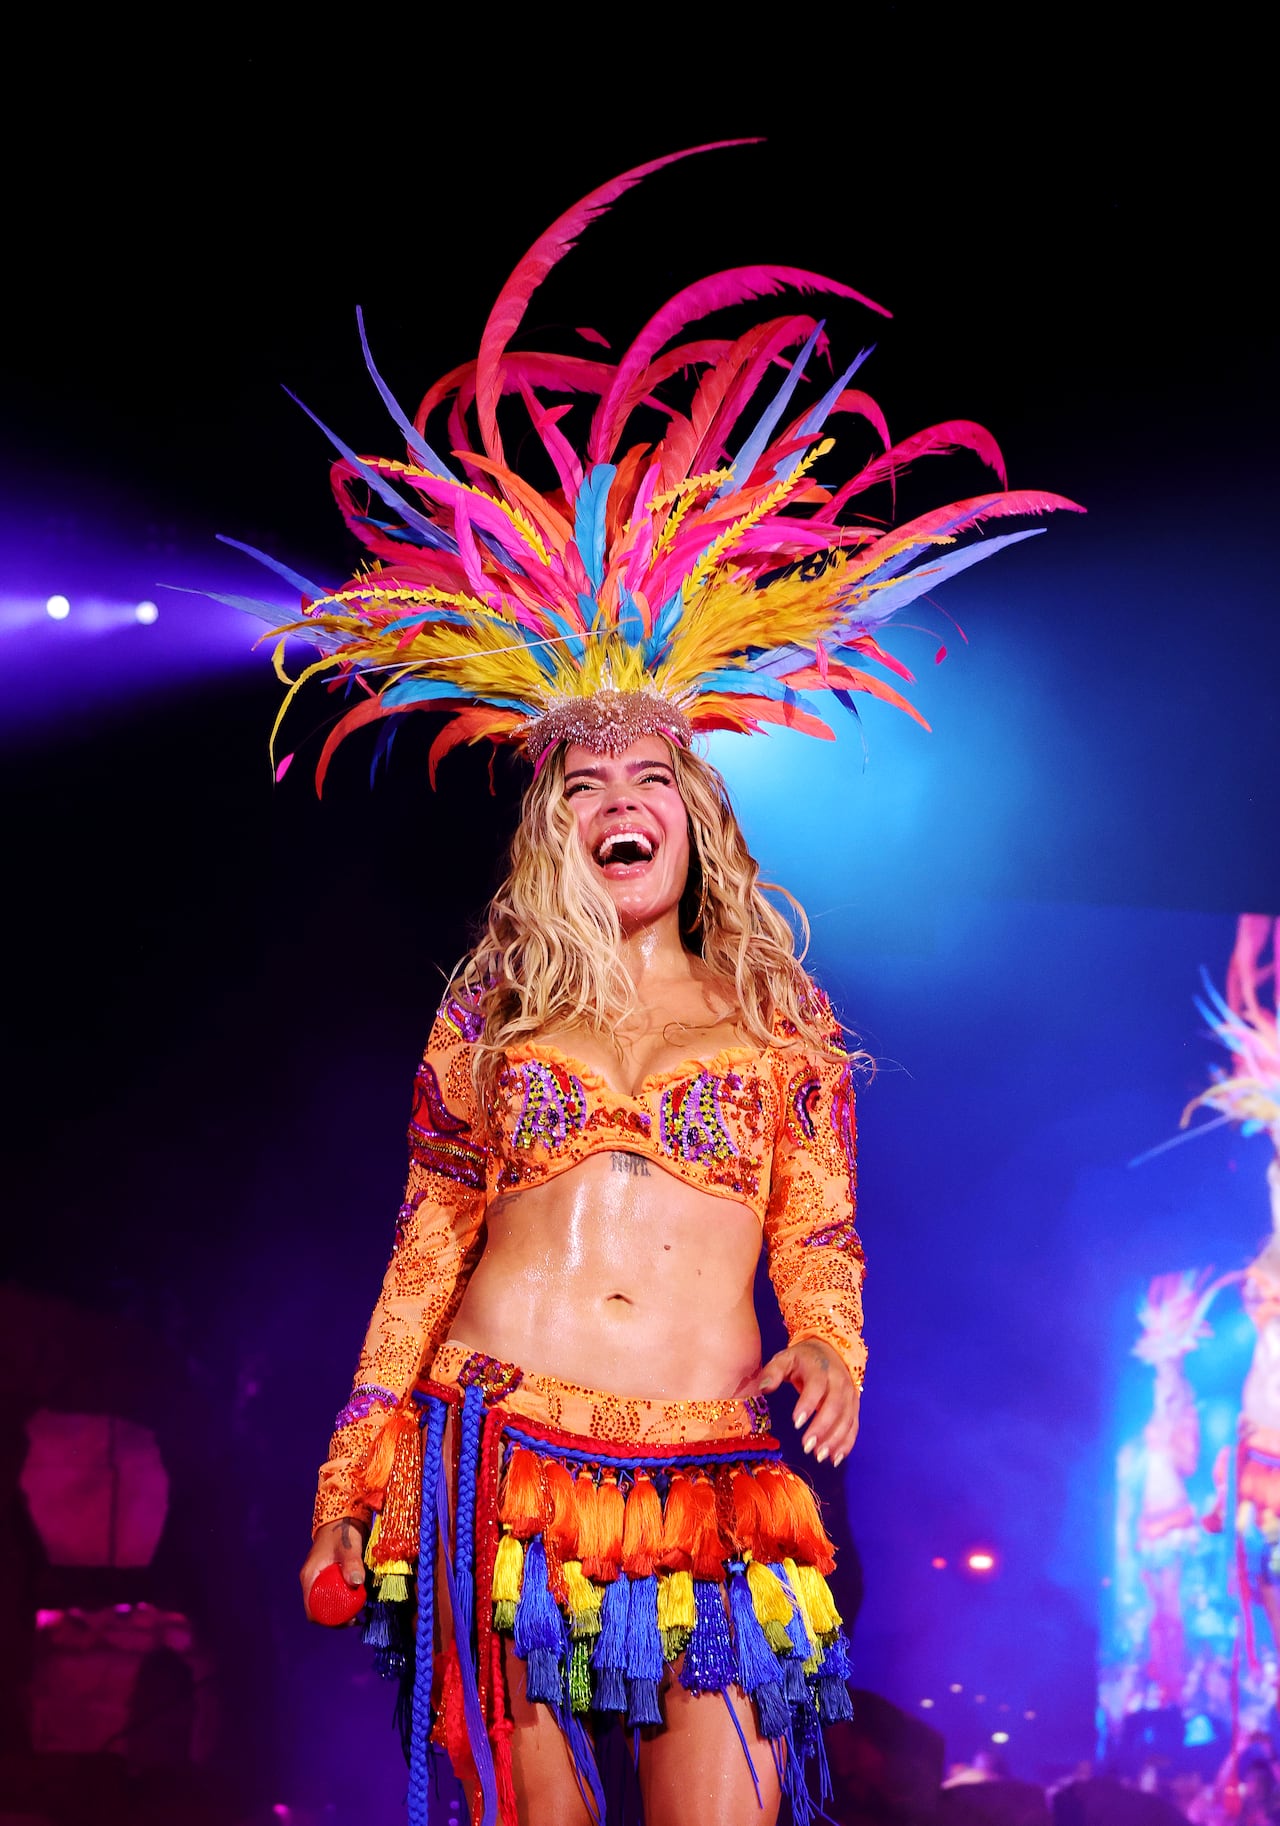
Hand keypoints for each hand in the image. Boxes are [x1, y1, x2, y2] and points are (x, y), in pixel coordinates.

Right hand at [300, 1517, 368, 1621]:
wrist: (344, 1515)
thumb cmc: (343, 1529)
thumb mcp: (348, 1546)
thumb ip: (352, 1563)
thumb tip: (356, 1582)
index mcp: (310, 1577)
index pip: (312, 1610)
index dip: (327, 1621)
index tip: (346, 1620)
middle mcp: (312, 1580)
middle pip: (320, 1609)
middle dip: (337, 1617)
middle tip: (356, 1618)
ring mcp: (320, 1578)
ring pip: (328, 1602)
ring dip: (342, 1609)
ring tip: (360, 1611)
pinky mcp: (330, 1575)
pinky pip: (334, 1593)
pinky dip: (344, 1599)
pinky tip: (358, 1599)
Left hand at [744, 1341, 859, 1466]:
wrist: (831, 1351)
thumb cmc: (803, 1359)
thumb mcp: (785, 1358)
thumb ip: (773, 1371)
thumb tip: (763, 1388)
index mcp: (819, 1369)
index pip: (816, 1386)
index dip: (808, 1404)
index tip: (796, 1423)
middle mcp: (839, 1382)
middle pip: (835, 1405)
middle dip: (822, 1428)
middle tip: (807, 1447)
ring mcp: (849, 1395)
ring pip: (846, 1418)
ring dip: (835, 1439)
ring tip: (820, 1456)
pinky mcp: (854, 1406)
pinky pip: (853, 1426)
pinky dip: (847, 1443)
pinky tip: (835, 1458)